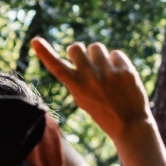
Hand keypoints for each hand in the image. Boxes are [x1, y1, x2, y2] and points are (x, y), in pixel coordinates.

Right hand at [31, 38, 155, 142]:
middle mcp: (91, 78)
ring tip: (105, 72)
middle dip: (78, 51)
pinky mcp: (126, 71)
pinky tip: (120, 76)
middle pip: (76, 48)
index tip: (34, 40)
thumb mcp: (83, 98)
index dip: (44, 53)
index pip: (57, 67)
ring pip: (96, 47)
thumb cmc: (103, 110)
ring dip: (98, 56)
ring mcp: (109, 74)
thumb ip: (76, 78)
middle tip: (86, 62)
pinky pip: (116, 54)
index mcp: (77, 88)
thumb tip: (75, 52)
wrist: (130, 125)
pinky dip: (117, 62)